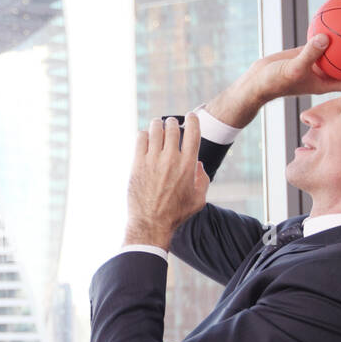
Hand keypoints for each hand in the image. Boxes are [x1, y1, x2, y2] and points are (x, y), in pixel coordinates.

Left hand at [124, 114, 210, 249]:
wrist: (151, 224)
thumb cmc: (176, 214)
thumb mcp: (199, 200)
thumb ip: (203, 180)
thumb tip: (198, 164)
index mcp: (188, 165)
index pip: (193, 132)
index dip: (193, 120)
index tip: (190, 117)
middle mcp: (171, 159)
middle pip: (172, 127)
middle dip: (172, 123)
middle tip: (171, 125)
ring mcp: (153, 160)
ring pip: (155, 129)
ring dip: (158, 124)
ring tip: (158, 126)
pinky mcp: (138, 164)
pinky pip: (140, 138)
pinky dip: (144, 134)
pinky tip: (146, 138)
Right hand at [247, 34, 340, 100]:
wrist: (257, 81)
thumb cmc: (274, 82)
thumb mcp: (293, 68)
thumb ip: (309, 54)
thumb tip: (325, 37)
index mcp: (326, 82)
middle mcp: (324, 73)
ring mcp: (315, 62)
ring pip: (336, 50)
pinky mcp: (305, 52)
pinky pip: (320, 39)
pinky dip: (327, 30)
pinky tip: (334, 14)